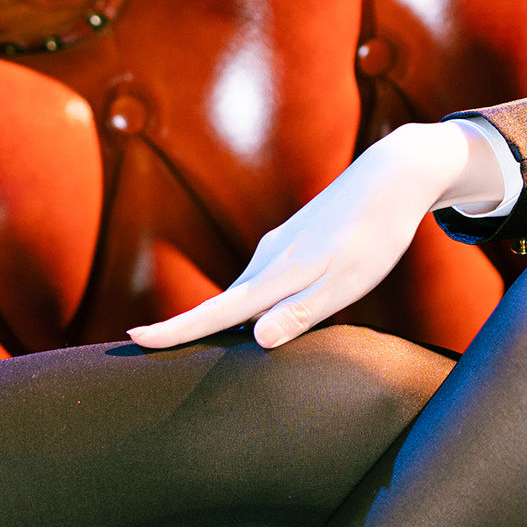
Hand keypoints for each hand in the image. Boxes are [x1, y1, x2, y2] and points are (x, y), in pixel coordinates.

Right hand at [127, 122, 505, 349]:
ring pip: (247, 294)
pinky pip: (264, 281)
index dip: (176, 330)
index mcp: (279, 274)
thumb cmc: (376, 234)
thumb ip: (302, 312)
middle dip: (192, 331)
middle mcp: (269, 258)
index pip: (218, 312)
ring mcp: (278, 246)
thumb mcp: (348, 281)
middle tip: (153, 351)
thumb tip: (256, 340)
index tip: (135, 340)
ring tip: (215, 346)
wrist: (391, 175)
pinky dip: (256, 302)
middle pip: (225, 308)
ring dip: (232, 320)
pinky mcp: (291, 241)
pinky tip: (267, 314)